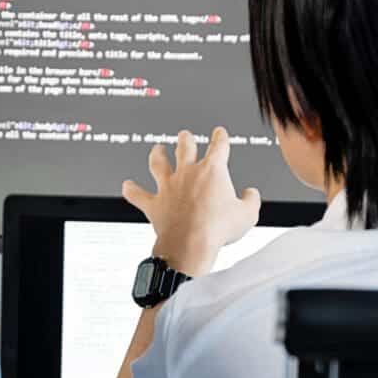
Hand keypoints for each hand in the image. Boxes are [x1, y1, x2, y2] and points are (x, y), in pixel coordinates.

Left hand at [122, 127, 260, 276]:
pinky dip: (132, 190)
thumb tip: (250, 194)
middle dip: (186, 139)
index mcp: (212, 171)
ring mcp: (168, 187)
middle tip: (186, 135)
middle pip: (185, 147)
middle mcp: (187, 173)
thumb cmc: (218, 229)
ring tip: (157, 149)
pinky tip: (126, 186)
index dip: (220, 137)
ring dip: (157, 154)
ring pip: (159, 163)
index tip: (219, 133)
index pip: (219, 145)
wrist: (190, 244)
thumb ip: (251, 200)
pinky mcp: (154, 204)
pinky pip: (138, 195)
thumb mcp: (248, 214)